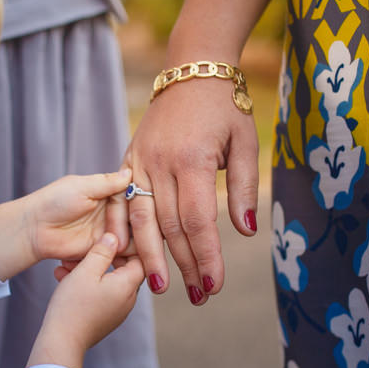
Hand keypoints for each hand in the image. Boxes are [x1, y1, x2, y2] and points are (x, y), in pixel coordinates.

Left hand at [26, 168, 133, 262]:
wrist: (34, 229)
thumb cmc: (53, 202)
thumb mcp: (81, 186)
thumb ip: (107, 182)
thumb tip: (130, 172)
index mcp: (107, 192)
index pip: (133, 195)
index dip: (138, 201)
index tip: (141, 205)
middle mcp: (111, 211)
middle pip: (137, 217)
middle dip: (135, 224)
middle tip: (120, 230)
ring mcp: (109, 231)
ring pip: (134, 235)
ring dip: (134, 239)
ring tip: (122, 242)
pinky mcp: (104, 248)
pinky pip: (123, 252)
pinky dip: (128, 253)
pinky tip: (122, 252)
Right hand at [29, 233, 145, 367]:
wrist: (62, 342)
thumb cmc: (73, 306)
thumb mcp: (85, 271)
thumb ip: (102, 251)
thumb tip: (114, 236)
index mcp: (128, 285)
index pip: (139, 256)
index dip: (125, 243)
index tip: (108, 234)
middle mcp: (128, 299)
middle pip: (122, 268)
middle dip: (101, 256)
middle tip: (83, 248)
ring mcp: (117, 310)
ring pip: (107, 280)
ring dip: (89, 269)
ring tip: (65, 265)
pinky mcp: (105, 317)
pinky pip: (100, 294)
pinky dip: (86, 284)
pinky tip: (63, 277)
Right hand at [122, 77, 257, 304]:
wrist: (192, 71)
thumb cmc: (225, 108)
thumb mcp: (245, 143)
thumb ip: (242, 189)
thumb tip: (246, 231)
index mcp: (192, 161)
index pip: (198, 221)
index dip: (206, 257)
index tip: (215, 286)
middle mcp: (160, 164)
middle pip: (169, 228)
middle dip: (184, 266)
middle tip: (197, 297)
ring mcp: (139, 162)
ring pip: (141, 220)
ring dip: (151, 258)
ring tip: (163, 288)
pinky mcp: (128, 161)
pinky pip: (122, 204)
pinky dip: (125, 232)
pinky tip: (130, 256)